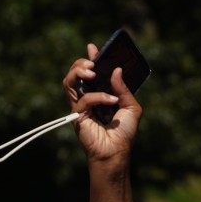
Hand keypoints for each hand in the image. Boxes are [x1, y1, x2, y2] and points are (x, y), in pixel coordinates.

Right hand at [62, 44, 141, 163]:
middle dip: (81, 64)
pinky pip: (83, 99)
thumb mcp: (131, 108)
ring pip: (68, 82)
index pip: (89, 73)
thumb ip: (124, 89)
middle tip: (93, 64)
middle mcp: (87, 98)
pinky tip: (112, 100)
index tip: (93, 48)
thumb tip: (117, 70)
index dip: (90, 59)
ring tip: (93, 72)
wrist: (117, 153)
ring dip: (78, 72)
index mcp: (98, 94)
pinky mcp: (77, 116)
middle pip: (74, 74)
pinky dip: (98, 97)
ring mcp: (80, 107)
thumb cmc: (124, 133)